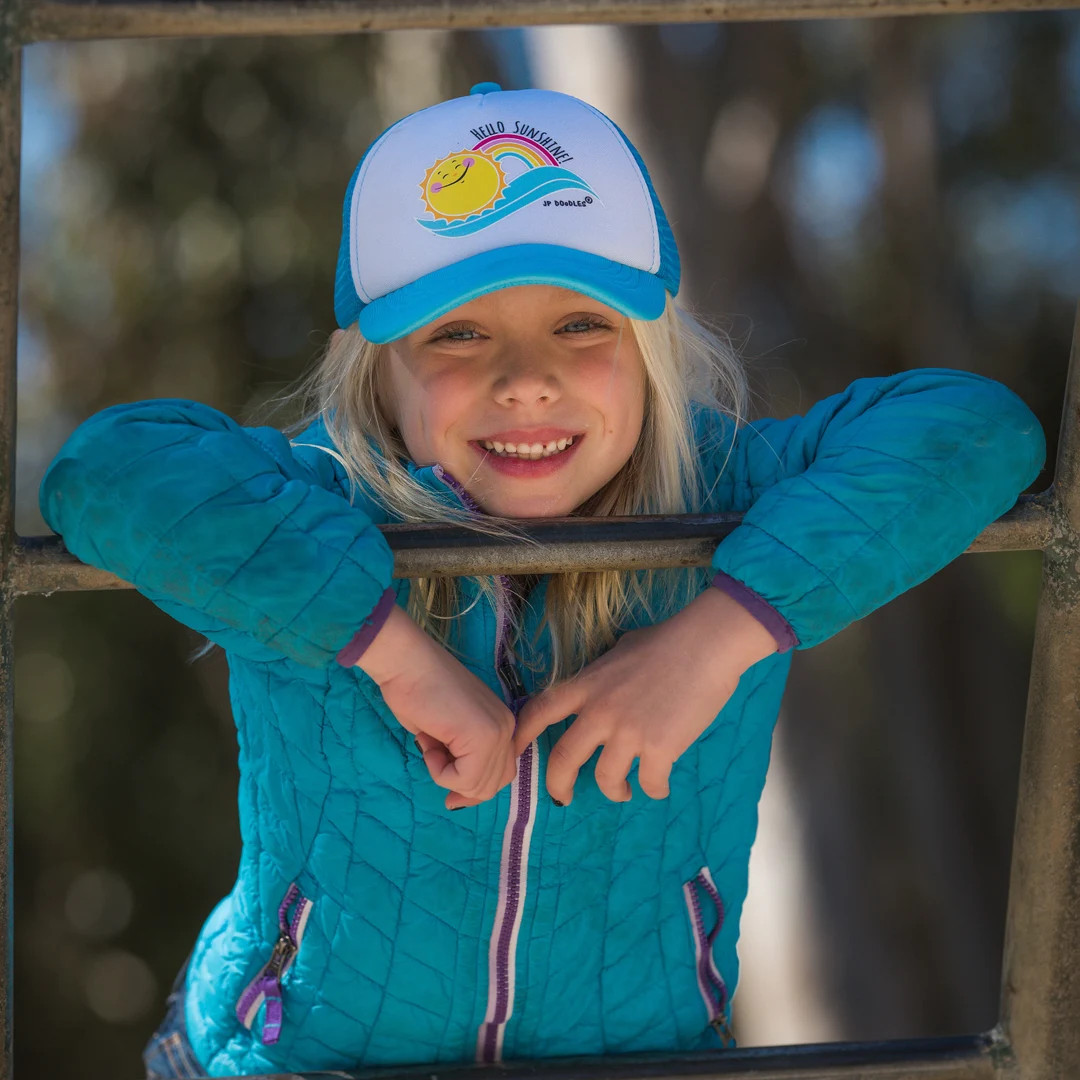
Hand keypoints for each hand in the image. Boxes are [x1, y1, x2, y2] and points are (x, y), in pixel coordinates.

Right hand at [357, 606, 516, 809]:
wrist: (406, 663)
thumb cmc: (416, 691)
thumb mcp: (446, 734)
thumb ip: (461, 757)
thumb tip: (459, 796)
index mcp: (502, 723)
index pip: (501, 774)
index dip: (473, 790)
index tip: (451, 799)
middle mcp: (507, 727)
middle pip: (492, 784)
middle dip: (458, 784)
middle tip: (433, 756)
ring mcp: (498, 731)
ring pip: (478, 786)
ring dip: (447, 776)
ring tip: (430, 743)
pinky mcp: (483, 736)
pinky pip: (463, 778)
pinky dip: (440, 772)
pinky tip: (429, 742)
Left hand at [512, 587, 776, 805]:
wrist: (705, 645)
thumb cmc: (667, 640)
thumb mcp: (620, 650)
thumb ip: (602, 673)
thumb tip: (601, 682)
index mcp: (587, 685)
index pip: (540, 711)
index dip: (522, 735)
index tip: (515, 752)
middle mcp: (599, 711)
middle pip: (563, 759)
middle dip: (558, 785)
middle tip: (563, 797)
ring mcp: (628, 732)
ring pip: (606, 779)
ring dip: (613, 791)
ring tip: (622, 791)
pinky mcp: (659, 749)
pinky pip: (649, 783)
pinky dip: (654, 789)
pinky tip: (659, 785)